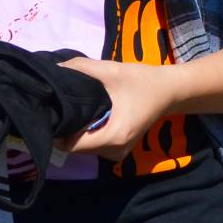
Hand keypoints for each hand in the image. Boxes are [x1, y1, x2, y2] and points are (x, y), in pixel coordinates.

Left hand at [55, 56, 185, 158]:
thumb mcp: (111, 70)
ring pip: (83, 148)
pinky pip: (93, 146)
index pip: (70, 145)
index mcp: (113, 137)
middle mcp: (114, 152)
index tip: (54, 110)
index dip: (58, 129)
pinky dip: (88, 133)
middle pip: (75, 147)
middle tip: (62, 106)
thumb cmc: (142, 81)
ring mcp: (117, 154)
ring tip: (77, 108)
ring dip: (77, 131)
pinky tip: (91, 116)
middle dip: (66, 128)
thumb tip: (54, 67)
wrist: (169, 90)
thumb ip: (81, 68)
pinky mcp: (118, 151)